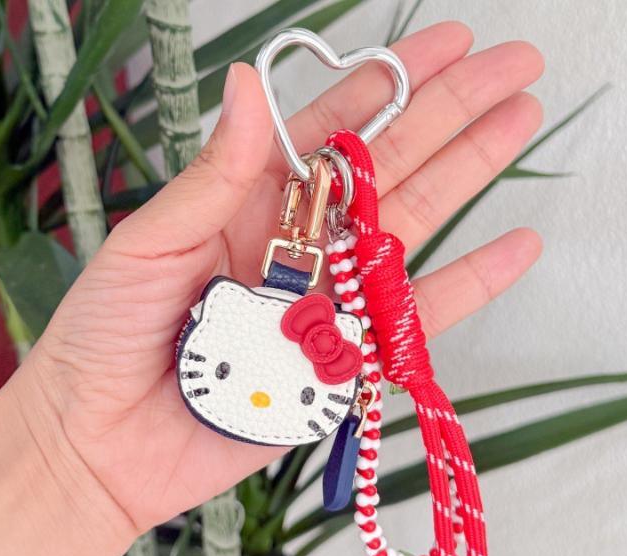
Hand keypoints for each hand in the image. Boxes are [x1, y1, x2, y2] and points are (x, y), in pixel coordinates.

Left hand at [17, 23, 544, 535]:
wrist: (105, 441)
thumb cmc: (106, 337)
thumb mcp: (149, 243)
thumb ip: (213, 175)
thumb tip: (253, 83)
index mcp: (248, 204)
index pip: (331, 129)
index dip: (388, 83)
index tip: (447, 44)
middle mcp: (297, 245)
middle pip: (388, 167)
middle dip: (451, 113)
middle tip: (515, 68)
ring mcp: (327, 302)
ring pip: (411, 230)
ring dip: (469, 175)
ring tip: (521, 124)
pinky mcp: (343, 362)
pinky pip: (415, 320)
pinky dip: (468, 285)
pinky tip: (517, 247)